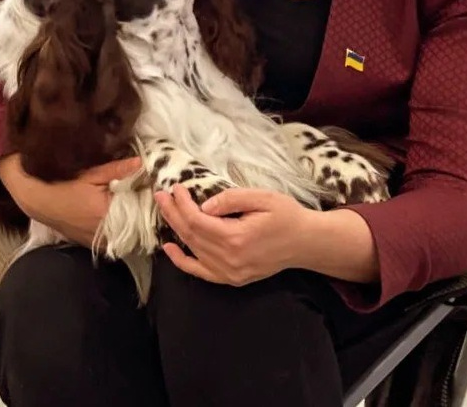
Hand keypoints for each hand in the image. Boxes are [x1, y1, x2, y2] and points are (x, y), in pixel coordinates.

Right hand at [0, 153, 141, 246]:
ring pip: (125, 234)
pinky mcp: (92, 245)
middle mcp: (104, 234)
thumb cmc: (64, 185)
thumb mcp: (92, 174)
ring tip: (137, 204)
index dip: (148, 201)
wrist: (38, 201)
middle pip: (134, 226)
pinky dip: (119, 229)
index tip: (155, 190)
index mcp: (106, 215)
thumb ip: (118, 170)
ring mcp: (98, 243)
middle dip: (142, 212)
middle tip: (148, 196)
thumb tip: (142, 163)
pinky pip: (113, 239)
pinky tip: (121, 216)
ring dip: (132, 222)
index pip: (139, 211)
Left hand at [154, 185, 313, 285]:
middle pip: (191, 235)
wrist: (305, 242)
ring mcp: (230, 273)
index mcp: (236, 238)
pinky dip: (183, 262)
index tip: (175, 188)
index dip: (182, 204)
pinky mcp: (232, 278)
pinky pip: (201, 272)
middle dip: (173, 213)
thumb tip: (203, 206)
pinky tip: (170, 249)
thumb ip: (231, 199)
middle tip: (161, 195)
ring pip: (193, 250)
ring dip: (176, 229)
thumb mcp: (262, 197)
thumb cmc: (286, 215)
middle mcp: (229, 259)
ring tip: (165, 210)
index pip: (197, 221)